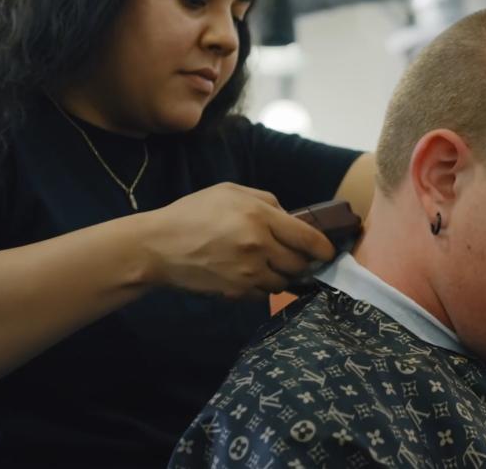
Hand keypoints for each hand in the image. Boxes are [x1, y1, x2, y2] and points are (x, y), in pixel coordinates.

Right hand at [141, 183, 334, 298]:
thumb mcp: (230, 192)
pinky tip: (248, 274)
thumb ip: (266, 201)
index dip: (323, 248)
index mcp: (260, 216)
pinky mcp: (236, 291)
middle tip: (296, 258)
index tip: (328, 253)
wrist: (157, 247)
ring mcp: (248, 271)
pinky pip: (263, 294)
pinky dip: (262, 286)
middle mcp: (258, 245)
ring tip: (268, 265)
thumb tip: (290, 217)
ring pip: (283, 282)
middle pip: (299, 263)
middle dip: (302, 262)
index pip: (307, 238)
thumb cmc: (193, 213)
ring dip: (282, 276)